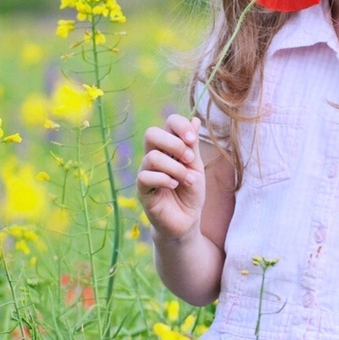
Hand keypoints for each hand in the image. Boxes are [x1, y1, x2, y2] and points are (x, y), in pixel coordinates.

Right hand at [137, 115, 204, 240]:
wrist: (187, 221)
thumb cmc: (190, 192)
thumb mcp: (196, 167)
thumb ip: (192, 145)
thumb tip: (195, 119)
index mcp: (168, 147)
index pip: (168, 123)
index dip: (180, 126)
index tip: (192, 140)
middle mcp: (154, 156)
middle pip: (151, 133)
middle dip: (174, 144)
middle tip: (189, 159)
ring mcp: (146, 172)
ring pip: (152, 157)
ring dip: (176, 169)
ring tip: (188, 180)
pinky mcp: (142, 190)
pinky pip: (145, 177)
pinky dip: (164, 179)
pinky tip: (175, 186)